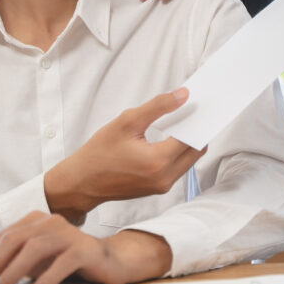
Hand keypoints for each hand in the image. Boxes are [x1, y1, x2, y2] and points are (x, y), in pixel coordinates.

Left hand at [0, 212, 171, 283]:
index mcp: (35, 220)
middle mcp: (50, 222)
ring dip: (14, 274)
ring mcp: (69, 234)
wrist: (107, 261)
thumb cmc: (64, 258)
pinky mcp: (84, 250)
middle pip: (15, 240)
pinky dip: (45, 280)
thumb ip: (3, 245)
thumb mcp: (31, 254)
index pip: (3, 237)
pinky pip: (61, 264)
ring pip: (35, 249)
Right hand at [43, 89, 206, 221]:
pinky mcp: (158, 188)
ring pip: (189, 160)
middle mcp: (165, 178)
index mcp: (159, 161)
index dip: (198, 119)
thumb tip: (183, 95)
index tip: (201, 104)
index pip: (192, 137)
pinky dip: (178, 152)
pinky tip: (170, 136)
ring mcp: (162, 186)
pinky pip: (178, 168)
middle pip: (197, 150)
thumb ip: (158, 107)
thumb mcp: (127, 122)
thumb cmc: (99, 153)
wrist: (82, 182)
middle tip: (194, 110)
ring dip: (188, 142)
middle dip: (197, 130)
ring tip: (181, 121)